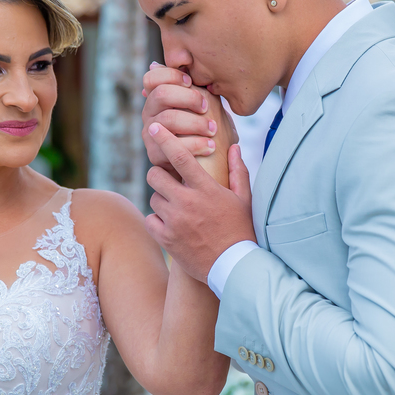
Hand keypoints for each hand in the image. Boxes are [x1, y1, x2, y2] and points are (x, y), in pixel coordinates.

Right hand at [141, 65, 238, 172]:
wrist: (216, 166)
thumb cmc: (212, 131)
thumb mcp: (207, 105)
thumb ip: (193, 86)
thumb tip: (155, 64)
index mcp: (159, 98)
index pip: (152, 78)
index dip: (171, 76)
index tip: (192, 83)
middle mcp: (150, 114)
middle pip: (161, 95)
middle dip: (188, 98)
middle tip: (207, 107)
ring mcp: (150, 135)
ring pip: (167, 119)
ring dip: (195, 122)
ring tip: (213, 130)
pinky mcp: (155, 156)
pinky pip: (172, 146)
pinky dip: (195, 144)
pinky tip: (211, 147)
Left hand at [144, 123, 254, 281]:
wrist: (233, 266)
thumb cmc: (242, 229)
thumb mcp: (244, 199)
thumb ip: (237, 171)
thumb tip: (234, 147)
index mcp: (205, 189)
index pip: (179, 156)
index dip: (164, 139)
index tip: (153, 128)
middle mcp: (187, 202)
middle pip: (155, 175)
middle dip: (160, 175)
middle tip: (170, 182)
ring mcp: (174, 221)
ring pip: (153, 198)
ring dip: (161, 200)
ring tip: (177, 208)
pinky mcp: (166, 239)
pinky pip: (150, 220)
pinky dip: (157, 220)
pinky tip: (171, 224)